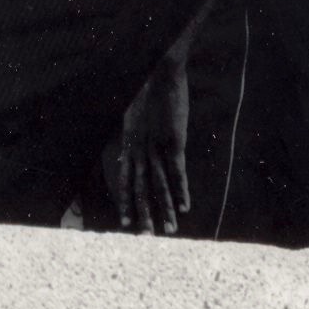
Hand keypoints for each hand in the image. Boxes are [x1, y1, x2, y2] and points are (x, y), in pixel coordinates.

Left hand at [104, 49, 191, 235]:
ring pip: (159, 186)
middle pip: (141, 189)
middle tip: (144, 237)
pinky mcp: (173, 143)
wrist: (157, 71)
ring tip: (168, 231)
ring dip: (164, 210)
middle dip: (143, 214)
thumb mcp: (132, 112)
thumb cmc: (146, 86)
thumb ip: (132, 132)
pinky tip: (184, 208)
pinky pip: (177, 173)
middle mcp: (140, 151)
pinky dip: (181, 191)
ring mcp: (156, 148)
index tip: (125, 223)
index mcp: (129, 143)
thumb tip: (127, 143)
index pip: (126, 180)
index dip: (125, 202)